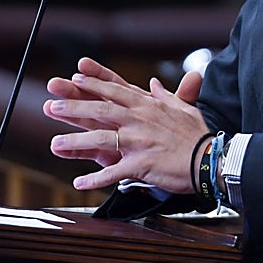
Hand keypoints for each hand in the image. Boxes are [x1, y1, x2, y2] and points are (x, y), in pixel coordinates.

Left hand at [43, 56, 209, 193]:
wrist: (210, 159)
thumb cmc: (197, 134)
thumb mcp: (181, 108)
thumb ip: (165, 95)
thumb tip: (154, 84)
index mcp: (148, 105)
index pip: (115, 90)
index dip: (94, 84)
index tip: (75, 78)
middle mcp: (140, 119)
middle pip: (101, 110)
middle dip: (74, 107)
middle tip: (53, 105)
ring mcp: (139, 141)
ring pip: (100, 139)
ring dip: (75, 142)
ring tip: (55, 143)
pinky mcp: (140, 164)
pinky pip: (113, 173)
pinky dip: (95, 179)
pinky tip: (78, 183)